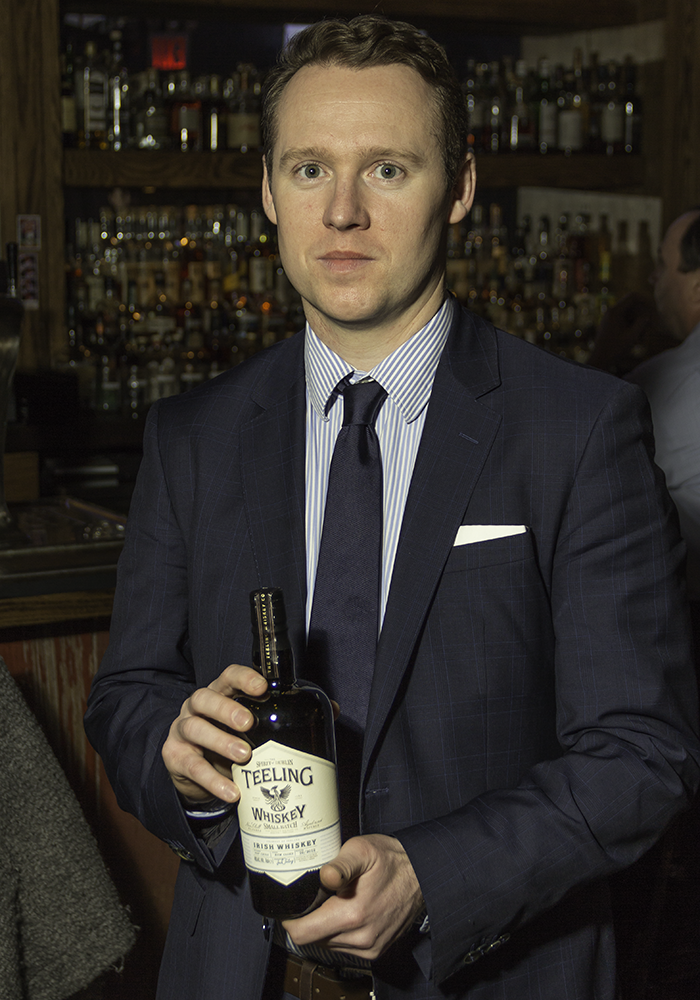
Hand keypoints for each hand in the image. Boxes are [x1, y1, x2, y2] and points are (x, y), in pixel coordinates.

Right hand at [162, 663, 266, 804]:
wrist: (197, 773)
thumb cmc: (227, 739)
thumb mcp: (248, 727)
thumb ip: (274, 719)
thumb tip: (326, 715)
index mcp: (218, 693)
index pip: (227, 677)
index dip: (243, 678)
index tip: (262, 687)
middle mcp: (196, 707)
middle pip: (205, 698)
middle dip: (226, 709)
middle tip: (248, 723)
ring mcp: (182, 730)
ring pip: (195, 728)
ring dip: (220, 741)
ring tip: (244, 756)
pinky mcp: (175, 757)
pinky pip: (192, 766)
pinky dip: (213, 780)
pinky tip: (231, 791)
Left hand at [282, 834, 423, 960]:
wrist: (422, 874)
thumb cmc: (390, 859)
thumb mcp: (362, 850)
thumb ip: (340, 865)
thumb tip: (324, 877)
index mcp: (352, 915)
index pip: (302, 934)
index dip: (290, 920)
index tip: (291, 904)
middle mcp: (360, 937)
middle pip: (313, 939)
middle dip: (308, 920)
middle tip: (314, 896)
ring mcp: (369, 947)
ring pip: (328, 944)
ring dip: (324, 926)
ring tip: (333, 901)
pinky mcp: (376, 950)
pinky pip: (344, 947)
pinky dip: (339, 932)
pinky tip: (346, 910)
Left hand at [587, 292, 655, 369]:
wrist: (600, 360)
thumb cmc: (615, 349)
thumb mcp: (633, 335)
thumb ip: (643, 322)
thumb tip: (648, 313)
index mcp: (615, 311)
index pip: (633, 296)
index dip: (646, 300)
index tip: (654, 309)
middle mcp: (611, 312)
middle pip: (633, 306)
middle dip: (643, 316)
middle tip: (650, 329)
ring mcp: (611, 318)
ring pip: (631, 314)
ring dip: (639, 323)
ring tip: (641, 338)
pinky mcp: (611, 325)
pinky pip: (626, 321)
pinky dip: (633, 328)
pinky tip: (636, 340)